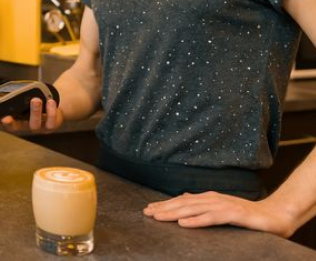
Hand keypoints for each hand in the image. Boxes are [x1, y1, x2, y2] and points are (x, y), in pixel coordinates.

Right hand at [0, 96, 62, 133]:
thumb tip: (2, 88)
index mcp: (15, 119)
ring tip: (35, 100)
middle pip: (15, 128)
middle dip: (10, 124)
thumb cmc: (33, 99)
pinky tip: (50, 101)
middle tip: (6, 118)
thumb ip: (14, 95)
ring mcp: (38, 127)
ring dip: (34, 112)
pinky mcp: (51, 126)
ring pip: (34, 124)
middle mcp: (24, 126)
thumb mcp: (23, 97)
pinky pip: (51, 122)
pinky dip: (51, 111)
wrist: (52, 102)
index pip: (1, 123)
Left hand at [143, 192, 296, 237]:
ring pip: (193, 209)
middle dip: (164, 208)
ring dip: (174, 213)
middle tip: (146, 213)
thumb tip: (184, 199)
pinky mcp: (234, 214)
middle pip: (184, 204)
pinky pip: (212, 218)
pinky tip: (183, 223)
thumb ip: (204, 205)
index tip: (149, 210)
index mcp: (209, 198)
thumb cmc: (248, 215)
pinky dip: (196, 220)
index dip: (165, 205)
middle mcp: (213, 199)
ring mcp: (223, 206)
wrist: (275, 215)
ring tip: (158, 217)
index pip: (182, 202)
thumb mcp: (222, 209)